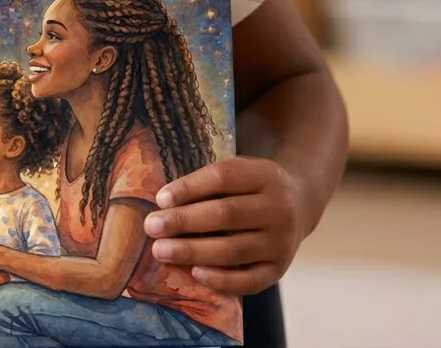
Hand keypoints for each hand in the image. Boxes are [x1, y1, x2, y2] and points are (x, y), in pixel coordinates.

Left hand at [143, 157, 304, 294]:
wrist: (298, 204)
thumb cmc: (250, 186)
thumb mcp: (238, 170)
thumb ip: (207, 183)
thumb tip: (163, 203)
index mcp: (264, 175)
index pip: (223, 178)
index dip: (190, 187)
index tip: (160, 198)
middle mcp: (278, 208)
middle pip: (226, 214)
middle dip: (184, 221)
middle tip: (152, 226)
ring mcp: (281, 242)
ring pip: (234, 249)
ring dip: (193, 251)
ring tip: (161, 251)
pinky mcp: (280, 269)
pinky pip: (250, 280)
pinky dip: (221, 279)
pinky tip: (195, 273)